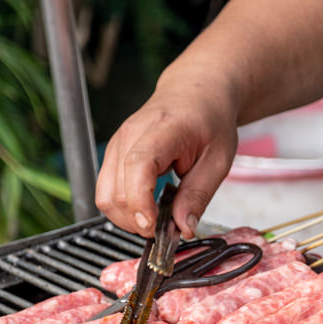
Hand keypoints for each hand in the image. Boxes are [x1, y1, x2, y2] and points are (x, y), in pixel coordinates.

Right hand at [95, 68, 238, 238]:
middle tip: (166, 230)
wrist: (195, 93)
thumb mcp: (218, 160)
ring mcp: (117, 143)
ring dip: (127, 218)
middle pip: (115, 191)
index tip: (154, 226)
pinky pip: (106, 190)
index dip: (140, 202)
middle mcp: (130, 134)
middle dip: (137, 221)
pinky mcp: (113, 154)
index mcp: (162, 130)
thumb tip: (183, 229)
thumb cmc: (209, 122)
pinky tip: (147, 208)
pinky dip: (123, 208)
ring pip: (104, 195)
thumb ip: (198, 195)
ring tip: (156, 220)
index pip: (137, 167)